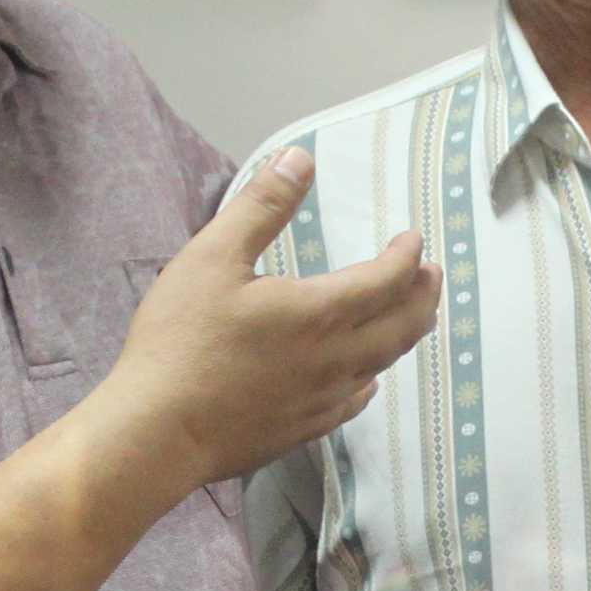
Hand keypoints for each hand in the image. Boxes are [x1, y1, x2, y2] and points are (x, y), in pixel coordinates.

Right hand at [107, 150, 439, 490]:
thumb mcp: (213, 257)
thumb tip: (300, 159)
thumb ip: (261, 206)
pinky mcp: (303, 430)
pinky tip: (365, 379)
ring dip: (406, 333)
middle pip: (403, 325)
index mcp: (320, 312)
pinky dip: (370, 379)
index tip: (413, 239)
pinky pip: (354, 403)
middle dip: (423, 295)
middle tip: (431, 275)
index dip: (407, 256)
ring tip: (411, 315)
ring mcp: (322, 399)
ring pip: (383, 363)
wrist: (158, 431)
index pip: (388, 279)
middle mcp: (335, 358)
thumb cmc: (180, 340)